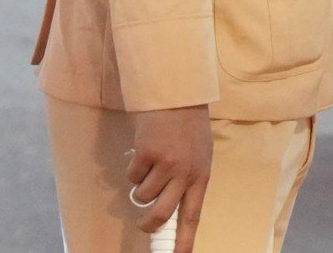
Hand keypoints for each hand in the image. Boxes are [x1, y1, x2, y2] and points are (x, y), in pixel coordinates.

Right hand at [127, 105, 212, 251]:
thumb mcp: (199, 154)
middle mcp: (185, 173)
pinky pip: (132, 176)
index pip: (193, 215)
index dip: (185, 240)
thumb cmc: (189, 126)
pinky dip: (133, 168)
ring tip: (149, 166)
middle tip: (143, 224)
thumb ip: (189, 179)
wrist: (177, 94)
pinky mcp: (147, 154)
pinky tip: (143, 151)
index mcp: (201, 175)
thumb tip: (173, 208)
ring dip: (140, 186)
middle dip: (148, 224)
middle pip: (162, 214)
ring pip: (142, 195)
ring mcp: (166, 164)